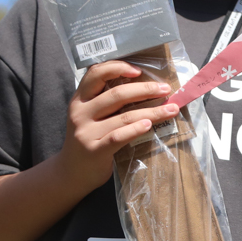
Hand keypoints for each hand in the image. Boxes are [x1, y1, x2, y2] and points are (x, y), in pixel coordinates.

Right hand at [58, 60, 181, 192]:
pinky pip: (118, 137)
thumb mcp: (89, 116)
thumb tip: (144, 88)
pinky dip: (135, 129)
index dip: (117, 68)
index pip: (95, 74)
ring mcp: (86, 132)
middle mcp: (80, 113)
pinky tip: (148, 125)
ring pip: (123, 116)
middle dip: (145, 90)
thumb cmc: (88, 140)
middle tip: (165, 89)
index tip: (139, 70)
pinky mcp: (94, 150)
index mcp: (80, 99)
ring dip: (151, 111)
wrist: (70, 173)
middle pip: (116, 94)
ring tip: (171, 109)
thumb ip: (106, 103)